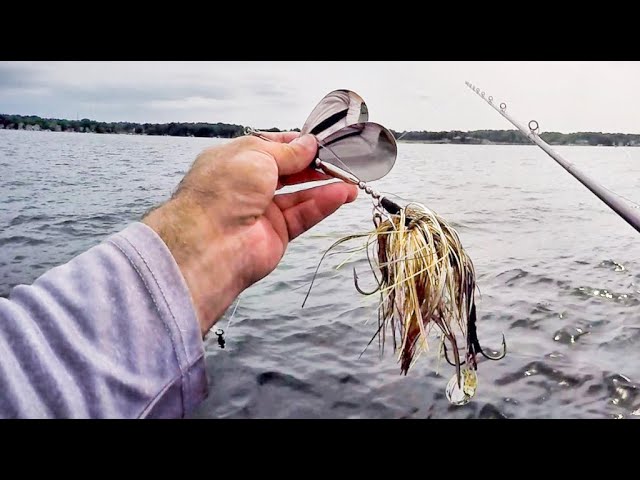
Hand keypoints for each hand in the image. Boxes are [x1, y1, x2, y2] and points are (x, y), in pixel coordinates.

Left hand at [143, 132, 358, 335]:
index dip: (295, 144)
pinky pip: (304, 215)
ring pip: (300, 196)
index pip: (270, 148)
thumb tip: (309, 144)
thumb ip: (288, 152)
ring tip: (351, 180)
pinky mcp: (276, 234)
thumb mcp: (257, 155)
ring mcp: (262, 211)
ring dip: (325, 186)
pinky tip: (343, 195)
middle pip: (288, 173)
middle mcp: (247, 186)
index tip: (320, 141)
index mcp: (235, 161)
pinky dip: (323, 204)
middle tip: (340, 160)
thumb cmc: (224, 190)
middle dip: (314, 165)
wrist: (210, 242)